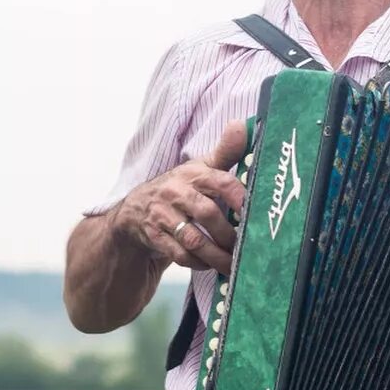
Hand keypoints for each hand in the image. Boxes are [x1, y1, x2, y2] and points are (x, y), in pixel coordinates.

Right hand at [110, 120, 246, 274]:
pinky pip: (179, 254)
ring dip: (216, 254)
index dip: (238, 197)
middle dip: (229, 233)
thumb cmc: (179, 187)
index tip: (253, 213)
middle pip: (208, 213)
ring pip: (193, 239)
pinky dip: (198, 262)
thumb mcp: (200, 167)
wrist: (135, 210)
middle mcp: (177, 192)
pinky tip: (209, 264)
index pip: (220, 181)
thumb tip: (241, 125)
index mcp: (193, 173)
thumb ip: (225, 151)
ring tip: (233, 263)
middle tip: (246, 246)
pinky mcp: (154, 236)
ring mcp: (163, 215)